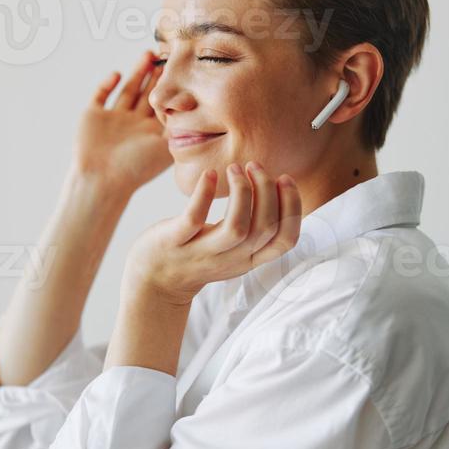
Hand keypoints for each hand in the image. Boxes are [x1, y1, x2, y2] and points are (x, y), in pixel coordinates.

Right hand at [72, 50, 171, 194]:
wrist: (103, 179)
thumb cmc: (136, 168)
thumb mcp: (165, 146)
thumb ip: (178, 126)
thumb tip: (196, 107)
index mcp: (151, 133)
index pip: (164, 105)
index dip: (171, 88)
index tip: (181, 69)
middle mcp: (133, 125)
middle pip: (147, 94)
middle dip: (156, 75)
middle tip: (166, 55)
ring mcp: (113, 120)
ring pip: (127, 90)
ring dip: (137, 73)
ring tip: (148, 55)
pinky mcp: (93, 116)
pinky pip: (101, 95)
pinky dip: (107, 84)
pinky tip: (118, 74)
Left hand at [123, 161, 301, 305]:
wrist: (155, 283)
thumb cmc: (199, 255)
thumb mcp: (234, 250)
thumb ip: (255, 230)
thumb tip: (276, 188)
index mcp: (249, 259)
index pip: (285, 240)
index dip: (292, 207)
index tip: (284, 179)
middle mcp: (230, 259)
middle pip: (264, 228)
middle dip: (267, 190)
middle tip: (255, 166)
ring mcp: (202, 252)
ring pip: (237, 228)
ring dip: (242, 192)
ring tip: (236, 168)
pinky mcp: (175, 243)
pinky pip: (194, 219)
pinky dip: (204, 194)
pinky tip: (210, 174)